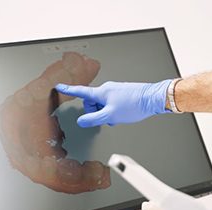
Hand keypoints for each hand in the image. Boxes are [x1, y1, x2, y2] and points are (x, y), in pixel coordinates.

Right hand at [55, 80, 171, 126]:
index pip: (81, 91)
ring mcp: (115, 91)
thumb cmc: (134, 105)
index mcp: (102, 92)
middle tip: (105, 118)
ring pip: (102, 104)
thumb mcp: (110, 116)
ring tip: (116, 118)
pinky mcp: (122, 94)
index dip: (68, 90)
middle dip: (95, 111)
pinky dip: (112, 111)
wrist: (152, 99)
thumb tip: (81, 121)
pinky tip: (121, 116)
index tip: (59, 86)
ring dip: (105, 113)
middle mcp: (107, 89)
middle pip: (92, 101)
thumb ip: (94, 119)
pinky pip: (111, 103)